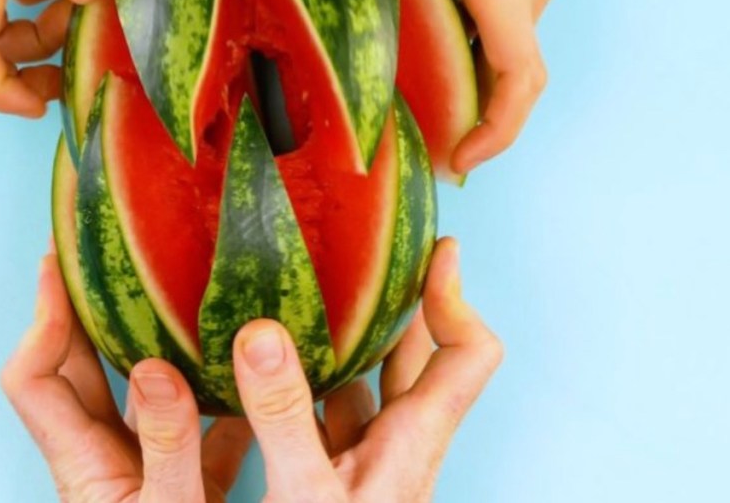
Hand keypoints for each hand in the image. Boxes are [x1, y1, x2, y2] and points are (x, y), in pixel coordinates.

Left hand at [1, 251, 253, 501]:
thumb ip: (167, 443)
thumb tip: (158, 368)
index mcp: (84, 466)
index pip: (33, 379)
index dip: (43, 318)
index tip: (62, 266)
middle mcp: (107, 461)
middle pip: (83, 371)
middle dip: (91, 307)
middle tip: (109, 251)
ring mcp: (148, 469)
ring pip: (146, 392)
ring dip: (159, 344)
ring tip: (181, 293)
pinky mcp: (194, 483)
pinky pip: (205, 426)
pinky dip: (224, 396)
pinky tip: (254, 374)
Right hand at [230, 237, 502, 500]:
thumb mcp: (305, 489)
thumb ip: (285, 414)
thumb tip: (261, 332)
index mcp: (413, 439)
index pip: (468, 355)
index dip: (455, 298)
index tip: (434, 250)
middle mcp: (398, 445)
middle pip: (412, 358)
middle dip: (395, 303)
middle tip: (366, 251)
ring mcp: (364, 461)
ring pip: (363, 385)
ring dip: (344, 340)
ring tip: (307, 294)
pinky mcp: (329, 476)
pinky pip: (321, 414)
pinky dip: (303, 383)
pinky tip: (262, 371)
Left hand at [390, 0, 575, 172]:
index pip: (520, 78)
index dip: (498, 132)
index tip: (462, 160)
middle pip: (515, 70)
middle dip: (479, 115)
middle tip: (428, 140)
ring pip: (516, 39)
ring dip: (482, 76)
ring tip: (431, 95)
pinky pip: (515, 10)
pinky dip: (487, 37)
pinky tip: (447, 30)